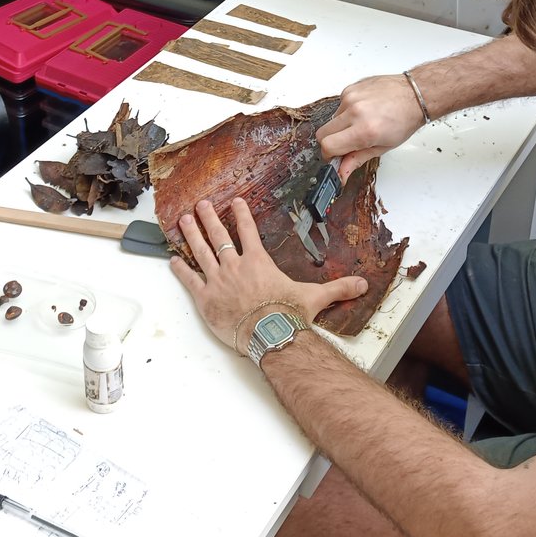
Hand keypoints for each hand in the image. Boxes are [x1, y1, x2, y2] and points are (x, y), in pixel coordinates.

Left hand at [169, 198, 367, 354]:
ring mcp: (218, 281)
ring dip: (192, 235)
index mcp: (258, 262)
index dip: (240, 214)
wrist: (270, 334)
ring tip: (184, 220)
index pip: (248, 231)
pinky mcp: (205, 298)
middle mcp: (235, 266)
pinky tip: (172, 261)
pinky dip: (181, 270)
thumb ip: (338, 289)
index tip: (234, 202)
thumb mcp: (315, 298)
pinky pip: (190, 280)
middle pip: (219, 236)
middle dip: (209, 218)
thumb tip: (362, 285)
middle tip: (200, 204)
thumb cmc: (289, 315)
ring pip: (201, 251)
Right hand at [316, 73, 425, 179]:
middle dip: (331, 142)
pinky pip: (339, 106)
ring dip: (341, 126)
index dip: (330, 155)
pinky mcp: (350, 88)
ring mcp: (351, 97)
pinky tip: (363, 111)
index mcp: (365, 130)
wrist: (414, 95)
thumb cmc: (405, 120)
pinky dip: (347, 112)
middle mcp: (355, 112)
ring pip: (331, 119)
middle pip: (322, 133)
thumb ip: (357, 159)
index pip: (328, 146)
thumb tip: (341, 172)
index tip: (336, 156)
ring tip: (361, 124)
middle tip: (347, 143)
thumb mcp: (384, 147)